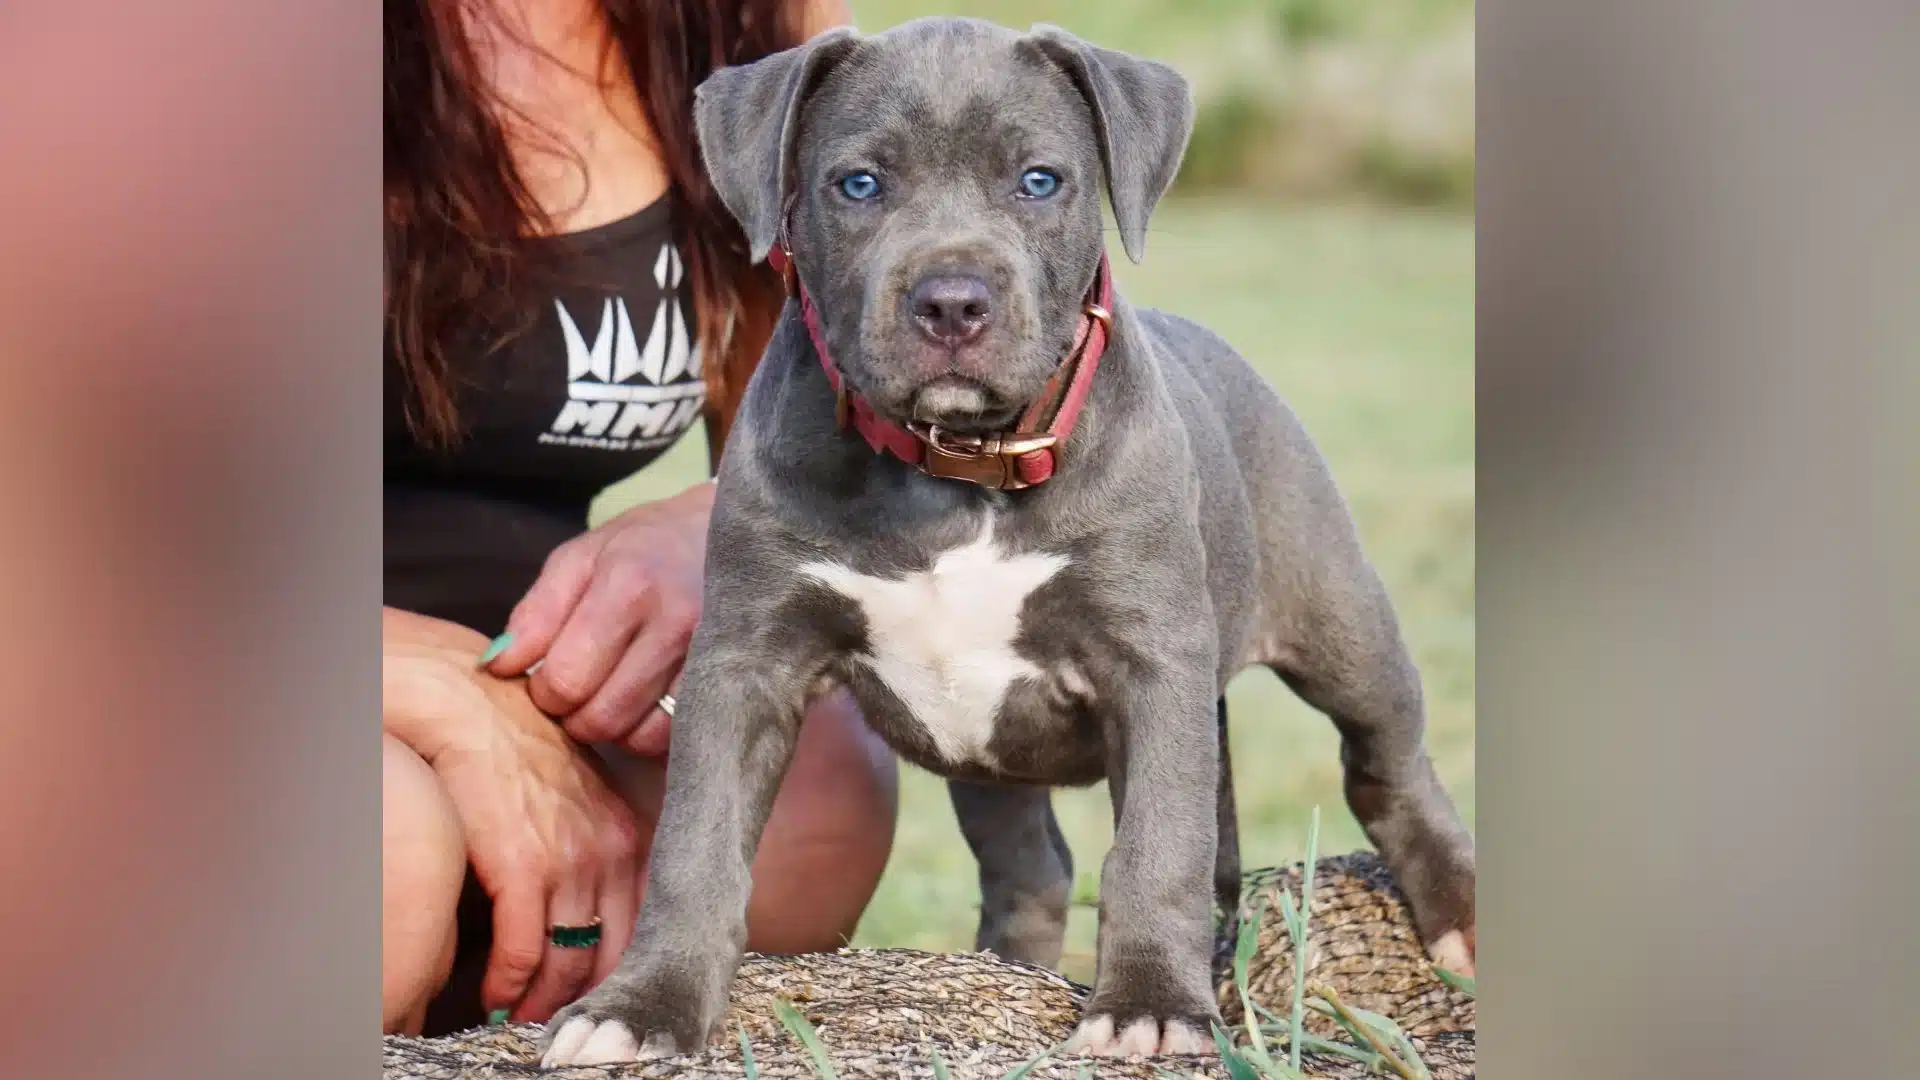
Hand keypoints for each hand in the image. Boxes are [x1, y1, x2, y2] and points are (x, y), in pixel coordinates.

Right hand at [429, 673, 643, 1021]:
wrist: (471, 710)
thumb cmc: (517, 752)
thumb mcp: (581, 798)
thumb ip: (597, 848)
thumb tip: (590, 910)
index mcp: (631, 837)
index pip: (643, 927)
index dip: (622, 971)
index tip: (604, 995)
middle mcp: (611, 853)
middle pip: (611, 956)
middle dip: (586, 996)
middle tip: (562, 1019)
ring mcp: (569, 862)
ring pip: (566, 964)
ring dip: (542, 1001)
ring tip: (523, 1017)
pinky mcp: (522, 869)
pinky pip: (521, 953)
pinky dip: (507, 985)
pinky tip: (495, 996)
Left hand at [488, 481, 712, 753]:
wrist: (734, 532)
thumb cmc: (648, 544)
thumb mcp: (582, 557)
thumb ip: (536, 613)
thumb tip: (497, 667)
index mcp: (627, 586)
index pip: (565, 679)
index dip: (544, 693)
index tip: (550, 679)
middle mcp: (673, 623)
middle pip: (601, 716)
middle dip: (576, 716)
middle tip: (580, 692)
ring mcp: (711, 654)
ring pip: (640, 735)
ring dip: (615, 728)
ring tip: (613, 696)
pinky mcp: (735, 678)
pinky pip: (677, 736)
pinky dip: (652, 732)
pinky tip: (647, 704)